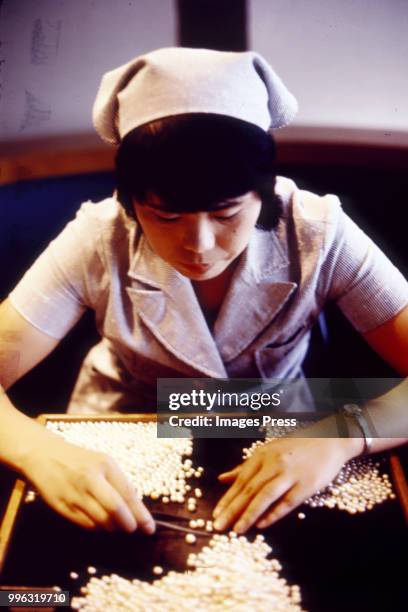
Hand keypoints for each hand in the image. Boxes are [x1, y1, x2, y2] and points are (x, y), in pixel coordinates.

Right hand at [21, 430, 154, 533]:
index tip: (149, 528)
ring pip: (101, 521)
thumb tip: (136, 510)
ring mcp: (75, 494)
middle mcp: (90, 479)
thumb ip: (118, 483)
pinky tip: (99, 522)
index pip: (127, 494)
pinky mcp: (62, 507)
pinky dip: (97, 527)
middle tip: (132, 529)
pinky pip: (86, 525)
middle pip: (115, 509)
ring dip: (112, 527)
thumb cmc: (80, 460)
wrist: (44, 456)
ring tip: (116, 524)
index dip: (140, 514)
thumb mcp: (102, 463)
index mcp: (104, 465)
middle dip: (128, 524)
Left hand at [213, 437, 360, 532]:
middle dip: (232, 509)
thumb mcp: (268, 451)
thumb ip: (245, 467)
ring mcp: (290, 474)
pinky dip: (273, 514)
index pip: (241, 480)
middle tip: (219, 526)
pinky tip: (262, 525)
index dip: (227, 499)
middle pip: (250, 489)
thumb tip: (222, 479)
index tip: (216, 514)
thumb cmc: (296, 447)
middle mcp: (274, 463)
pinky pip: (287, 502)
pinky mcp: (307, 484)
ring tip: (237, 530)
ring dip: (249, 514)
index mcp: (262, 455)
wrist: (330, 440)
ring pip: (265, 496)